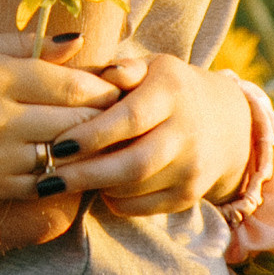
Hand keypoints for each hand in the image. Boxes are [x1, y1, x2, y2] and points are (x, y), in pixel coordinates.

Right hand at [0, 36, 121, 201]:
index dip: (101, 87)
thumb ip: (21, 44)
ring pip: (62, 157)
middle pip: (73, 122)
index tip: (116, 87)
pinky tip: (67, 166)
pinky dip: (60, 176)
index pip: (68, 83)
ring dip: (87, 151)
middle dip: (103, 119)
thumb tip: (76, 40)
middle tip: (121, 116)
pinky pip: (39, 185)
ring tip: (102, 143)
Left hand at [40, 53, 251, 220]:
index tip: (58, 144)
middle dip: (86, 174)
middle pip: (134, 164)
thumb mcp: (150, 66)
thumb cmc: (166, 88)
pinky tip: (99, 188)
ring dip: (97, 187)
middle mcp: (188, 132)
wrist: (224, 121)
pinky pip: (144, 208)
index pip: (131, 118)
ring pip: (136, 189)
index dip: (93, 134)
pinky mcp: (190, 194)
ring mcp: (193, 167)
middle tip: (48, 180)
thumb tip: (104, 74)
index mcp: (172, 92)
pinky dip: (116, 201)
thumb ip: (122, 68)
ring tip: (66, 181)